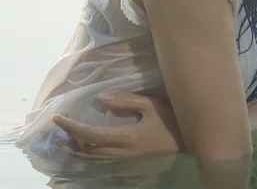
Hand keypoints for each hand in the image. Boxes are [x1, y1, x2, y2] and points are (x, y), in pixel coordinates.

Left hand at [52, 92, 183, 159]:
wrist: (190, 147)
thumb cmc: (172, 123)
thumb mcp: (153, 105)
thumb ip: (127, 101)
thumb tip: (101, 98)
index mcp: (126, 138)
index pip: (90, 134)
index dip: (71, 127)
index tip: (57, 118)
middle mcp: (121, 155)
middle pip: (86, 151)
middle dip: (69, 140)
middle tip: (57, 128)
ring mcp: (124, 163)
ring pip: (92, 160)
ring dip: (76, 150)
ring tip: (64, 140)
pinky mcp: (128, 166)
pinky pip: (101, 163)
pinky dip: (88, 156)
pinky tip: (84, 148)